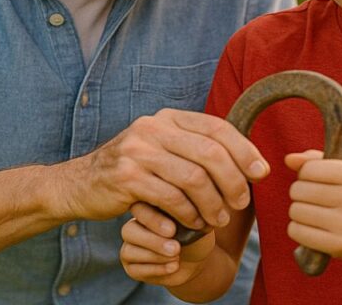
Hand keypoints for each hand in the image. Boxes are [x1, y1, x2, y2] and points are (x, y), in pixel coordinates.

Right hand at [57, 108, 268, 229]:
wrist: (80, 183)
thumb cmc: (134, 169)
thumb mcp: (163, 148)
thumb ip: (197, 148)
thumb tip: (250, 160)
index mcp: (169, 118)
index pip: (217, 127)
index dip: (244, 150)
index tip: (261, 172)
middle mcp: (154, 128)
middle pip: (210, 152)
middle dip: (233, 181)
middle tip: (241, 203)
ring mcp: (138, 151)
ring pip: (193, 178)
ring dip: (213, 204)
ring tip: (218, 220)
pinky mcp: (126, 177)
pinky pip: (171, 198)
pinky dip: (188, 214)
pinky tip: (193, 224)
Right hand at [120, 202, 215, 285]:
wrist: (195, 258)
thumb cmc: (194, 233)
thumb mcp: (195, 222)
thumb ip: (188, 215)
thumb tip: (190, 216)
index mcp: (146, 206)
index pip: (139, 209)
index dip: (154, 220)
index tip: (173, 231)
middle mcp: (133, 224)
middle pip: (129, 231)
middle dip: (153, 241)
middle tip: (176, 248)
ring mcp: (130, 246)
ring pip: (129, 251)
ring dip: (156, 256)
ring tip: (176, 257)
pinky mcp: (132, 266)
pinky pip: (135, 269)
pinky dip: (156, 269)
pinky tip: (173, 266)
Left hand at [285, 150, 341, 266]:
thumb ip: (318, 162)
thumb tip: (289, 159)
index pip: (309, 169)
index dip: (306, 175)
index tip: (318, 183)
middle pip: (298, 190)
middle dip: (301, 195)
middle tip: (317, 202)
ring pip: (295, 211)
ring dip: (299, 213)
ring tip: (316, 216)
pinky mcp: (339, 246)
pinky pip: (297, 231)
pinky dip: (298, 230)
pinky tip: (313, 230)